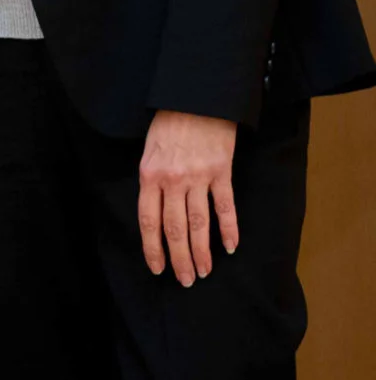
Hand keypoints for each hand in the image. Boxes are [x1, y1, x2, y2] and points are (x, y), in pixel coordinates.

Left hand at [138, 109, 238, 286]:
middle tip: (185, 281)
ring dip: (202, 252)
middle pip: (175, 228)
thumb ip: (152, 181)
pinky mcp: (222, 172)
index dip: (152, 248)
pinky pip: (225, 206)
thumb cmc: (168, 122)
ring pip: (200, 223)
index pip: (148, 221)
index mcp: (149, 176)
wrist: (196, 97)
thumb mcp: (148, 150)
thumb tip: (156, 211)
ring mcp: (198, 177)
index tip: (157, 269)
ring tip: (203, 273)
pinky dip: (229, 229)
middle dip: (179, 258)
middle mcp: (172, 180)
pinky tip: (231, 247)